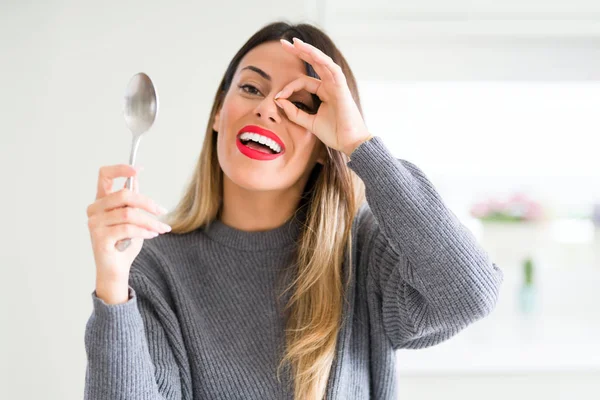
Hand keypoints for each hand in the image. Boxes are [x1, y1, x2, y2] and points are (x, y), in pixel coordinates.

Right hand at [86, 165, 170, 299]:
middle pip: (124, 194)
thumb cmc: (124, 243)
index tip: (138, 169)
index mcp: (101, 201)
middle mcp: (94, 209)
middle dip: (148, 202)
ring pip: (129, 213)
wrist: (116, 270)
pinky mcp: (100, 238)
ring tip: (162, 228)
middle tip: (162, 211)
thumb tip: (136, 178)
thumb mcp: (131, 218)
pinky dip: (145, 231)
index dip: (121, 169)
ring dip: (151, 221)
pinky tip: (152, 234)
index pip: (104, 175)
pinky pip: (128, 229)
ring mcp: (94, 224)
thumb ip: (131, 200)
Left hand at [274, 37, 371, 156]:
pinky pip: (332, 69)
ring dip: (309, 51)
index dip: (288, 88)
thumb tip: (278, 101)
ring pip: (322, 62)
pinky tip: (310, 52)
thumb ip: (294, 112)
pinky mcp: (342, 88)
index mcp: (324, 92)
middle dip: (299, 52)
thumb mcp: (309, 122)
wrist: (350, 144)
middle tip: (284, 43)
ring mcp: (337, 85)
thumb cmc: (334, 134)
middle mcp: (331, 85)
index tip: (278, 97)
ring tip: (294, 43)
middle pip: (314, 63)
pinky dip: (321, 59)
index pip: (303, 82)